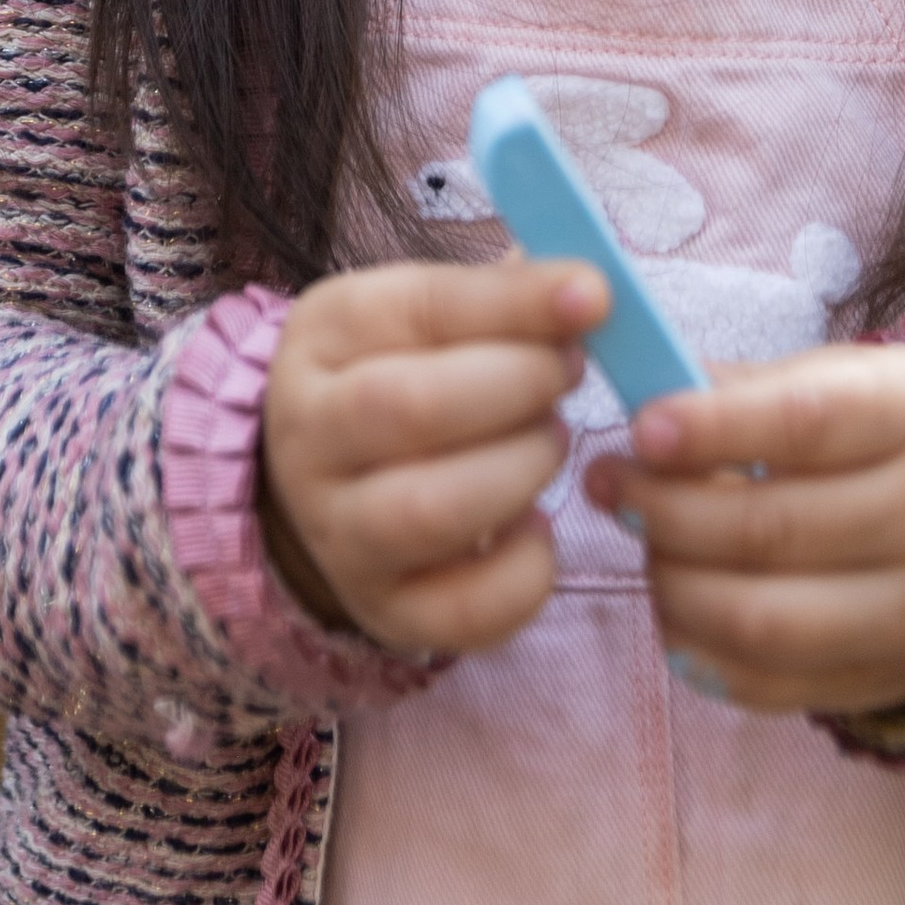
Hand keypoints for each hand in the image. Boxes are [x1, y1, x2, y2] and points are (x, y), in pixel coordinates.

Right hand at [261, 259, 607, 657]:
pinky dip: (524, 570)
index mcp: (323, 336)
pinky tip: (535, 527)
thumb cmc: (400, 374)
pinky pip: (461, 611)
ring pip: (431, 510)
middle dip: (519, 385)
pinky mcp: (380, 609)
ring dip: (522, 470)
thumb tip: (586, 293)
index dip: (514, 303)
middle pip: (415, 407)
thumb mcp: (425, 316)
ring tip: (550, 443)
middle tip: (567, 374)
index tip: (593, 297)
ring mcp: (337, 534)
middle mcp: (310, 437)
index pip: (421, 309)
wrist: (325, 481)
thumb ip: (498, 299)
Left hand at [582, 343, 904, 717]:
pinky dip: (703, 653)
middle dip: (668, 510)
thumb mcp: (841, 383)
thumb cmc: (882, 440)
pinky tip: (676, 609)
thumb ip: (747, 389)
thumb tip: (643, 388)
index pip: (807, 423)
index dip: (715, 428)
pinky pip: (770, 685)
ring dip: (676, 584)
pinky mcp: (881, 682)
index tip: (641, 427)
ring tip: (644, 547)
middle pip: (773, 528)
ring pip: (764, 619)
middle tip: (609, 485)